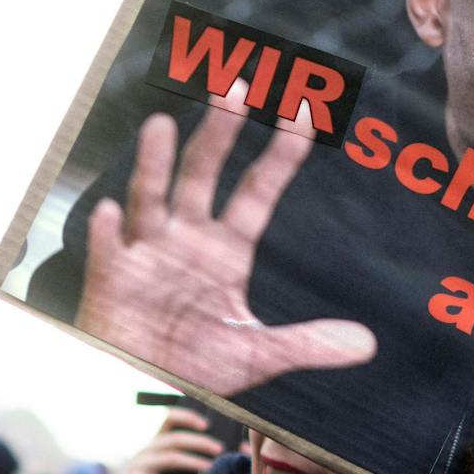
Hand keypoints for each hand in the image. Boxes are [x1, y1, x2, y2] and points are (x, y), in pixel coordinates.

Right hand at [76, 89, 375, 397]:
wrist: (143, 386)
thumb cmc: (195, 364)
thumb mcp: (256, 355)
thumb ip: (307, 344)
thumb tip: (366, 344)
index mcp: (225, 251)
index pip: (257, 192)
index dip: (280, 155)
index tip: (301, 112)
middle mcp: (186, 240)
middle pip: (203, 174)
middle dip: (220, 133)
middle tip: (237, 87)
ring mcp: (145, 253)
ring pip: (151, 196)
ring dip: (155, 164)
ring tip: (162, 125)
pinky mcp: (110, 277)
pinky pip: (107, 249)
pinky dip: (107, 232)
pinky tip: (110, 211)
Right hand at [94, 408, 227, 473]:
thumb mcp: (170, 473)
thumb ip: (191, 463)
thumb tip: (234, 454)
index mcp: (156, 443)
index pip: (169, 419)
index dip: (187, 417)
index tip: (207, 423)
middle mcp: (146, 450)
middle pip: (174, 439)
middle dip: (199, 442)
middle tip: (220, 449)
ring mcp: (138, 467)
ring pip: (168, 458)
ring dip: (192, 463)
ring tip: (210, 471)